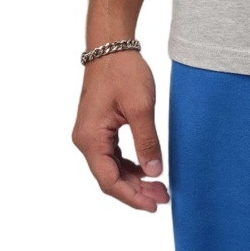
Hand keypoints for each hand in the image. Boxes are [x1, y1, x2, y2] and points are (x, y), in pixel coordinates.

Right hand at [72, 51, 169, 211]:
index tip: (154, 205)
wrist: (111, 46)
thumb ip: (147, 141)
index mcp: (90, 139)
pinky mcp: (99, 127)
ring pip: (111, 168)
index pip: (109, 181)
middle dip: (136, 190)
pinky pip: (112, 155)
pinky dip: (129, 165)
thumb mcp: (141, 107)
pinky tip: (147, 168)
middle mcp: (86, 140)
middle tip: (163, 197)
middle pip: (109, 177)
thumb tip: (154, 172)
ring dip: (134, 179)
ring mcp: (91, 134)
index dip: (132, 197)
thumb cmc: (124, 71)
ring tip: (159, 186)